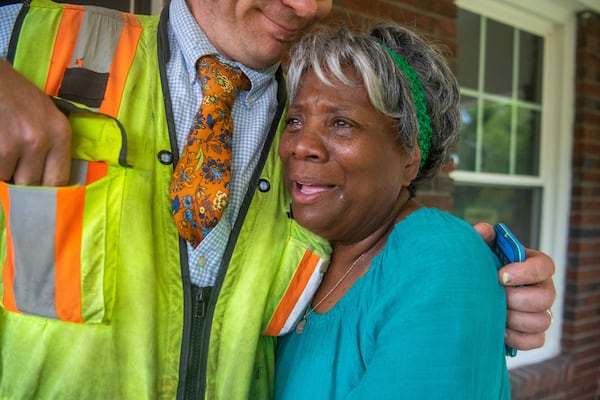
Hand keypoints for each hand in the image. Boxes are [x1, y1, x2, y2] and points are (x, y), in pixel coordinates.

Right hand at [0, 59, 70, 185]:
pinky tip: (0, 146)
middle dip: (23, 185)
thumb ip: (50, 146)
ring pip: (9, 179)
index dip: (49, 194)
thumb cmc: (15, 94)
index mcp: (60, 133)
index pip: (60, 179)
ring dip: (5, 173)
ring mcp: (14, 144)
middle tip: (18, 174)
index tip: (43, 200)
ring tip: (6, 151)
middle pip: (34, 185)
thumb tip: (48, 183)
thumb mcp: (45, 115)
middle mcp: (40, 140)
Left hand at [473, 222, 555, 350]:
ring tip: (494, 314)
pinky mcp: (534, 333)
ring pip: (542, 321)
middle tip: (495, 297)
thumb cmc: (482, 268)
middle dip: (517, 299)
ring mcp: (541, 312)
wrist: (472, 293)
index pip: (545, 266)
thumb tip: (483, 230)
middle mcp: (543, 289)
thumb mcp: (481, 251)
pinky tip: (499, 330)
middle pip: (546, 298)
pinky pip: (536, 340)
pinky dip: (516, 337)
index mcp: (534, 265)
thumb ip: (482, 239)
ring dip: (514, 319)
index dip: (526, 272)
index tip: (500, 275)